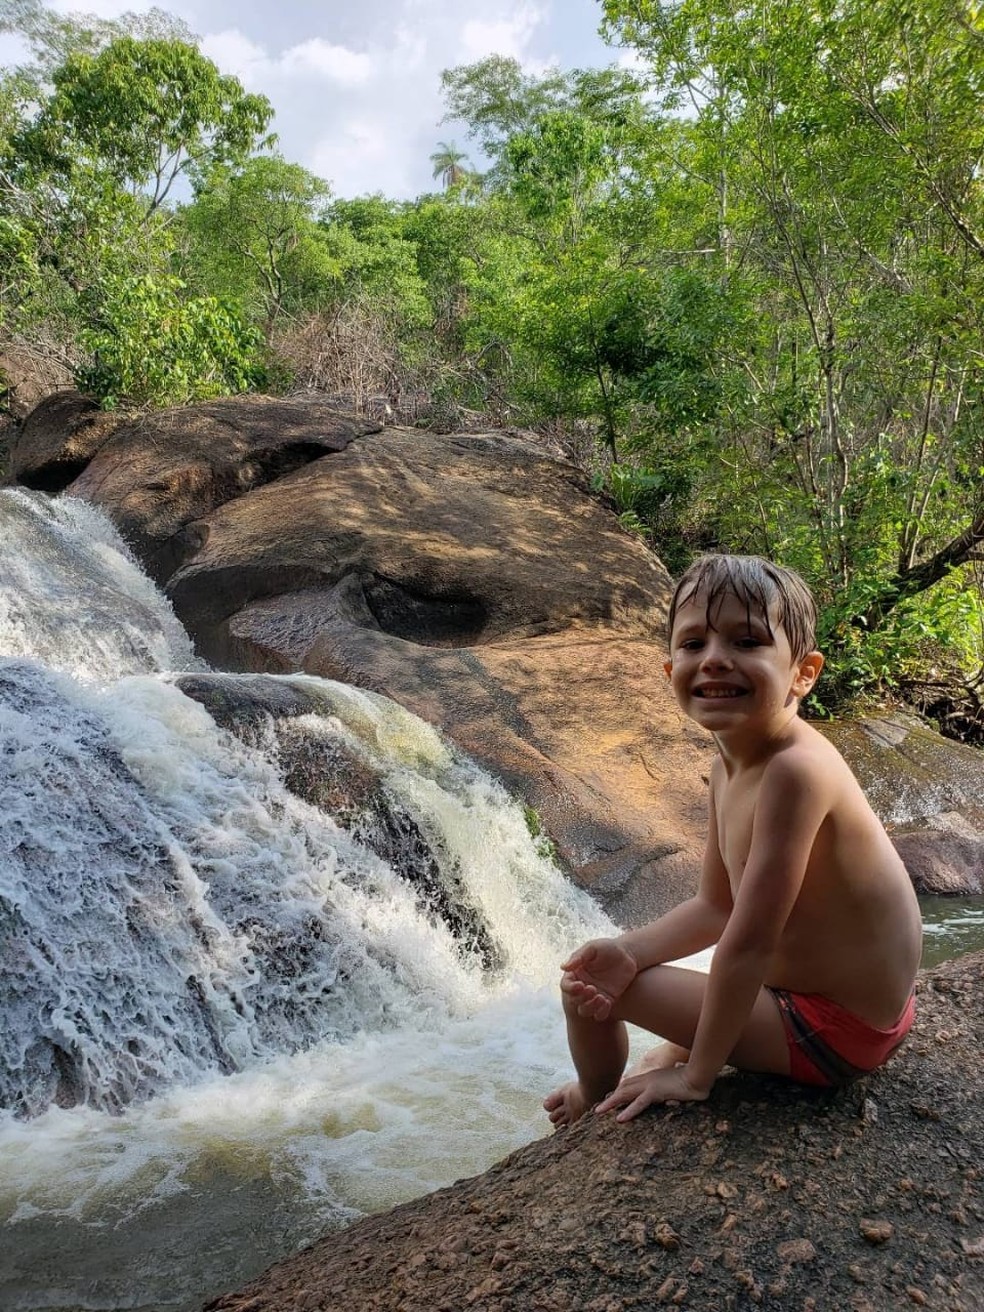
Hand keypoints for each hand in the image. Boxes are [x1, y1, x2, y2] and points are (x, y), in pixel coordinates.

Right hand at [560, 938, 637, 1020]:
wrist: (628, 955)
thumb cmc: (608, 948)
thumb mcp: (592, 948)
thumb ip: (579, 957)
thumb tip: (563, 967)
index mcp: (576, 974)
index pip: (566, 985)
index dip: (570, 988)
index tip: (580, 985)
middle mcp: (583, 987)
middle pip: (574, 1000)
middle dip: (581, 997)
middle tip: (592, 989)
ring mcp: (595, 996)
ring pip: (585, 1010)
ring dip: (590, 1007)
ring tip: (601, 997)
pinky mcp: (607, 1001)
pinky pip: (600, 1014)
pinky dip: (602, 1012)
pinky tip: (607, 1002)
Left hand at [594, 1064, 711, 1121]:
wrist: (699, 1075)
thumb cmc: (692, 1080)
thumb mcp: (676, 1083)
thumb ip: (669, 1088)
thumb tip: (668, 1097)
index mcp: (651, 1076)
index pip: (630, 1083)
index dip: (619, 1091)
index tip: (609, 1099)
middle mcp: (648, 1078)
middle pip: (624, 1088)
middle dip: (610, 1097)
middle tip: (597, 1107)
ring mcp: (651, 1084)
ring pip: (625, 1094)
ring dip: (611, 1103)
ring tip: (598, 1112)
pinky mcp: (656, 1091)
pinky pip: (639, 1103)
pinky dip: (629, 1111)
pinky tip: (620, 1119)